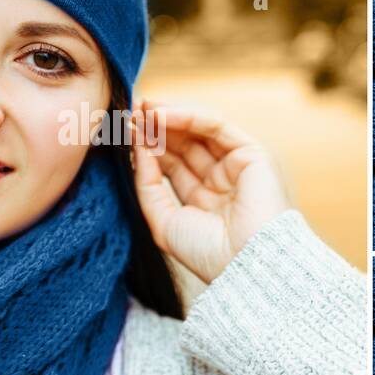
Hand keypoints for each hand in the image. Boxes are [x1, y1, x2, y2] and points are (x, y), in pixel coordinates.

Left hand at [131, 98, 290, 283]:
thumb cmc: (207, 253)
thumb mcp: (163, 221)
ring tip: (139, 109)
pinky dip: (187, 116)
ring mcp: (237, 165)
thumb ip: (147, 185)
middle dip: (155, 128)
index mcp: (204, 200)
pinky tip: (158, 114)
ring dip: (167, 117)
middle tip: (127, 112)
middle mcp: (222, 180)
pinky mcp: (252, 152)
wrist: (246, 265)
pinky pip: (215, 126)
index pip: (172, 164)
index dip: (147, 147)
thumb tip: (137, 149)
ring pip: (198, 131)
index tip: (122, 132)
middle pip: (183, 144)